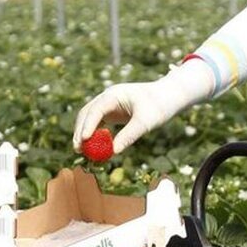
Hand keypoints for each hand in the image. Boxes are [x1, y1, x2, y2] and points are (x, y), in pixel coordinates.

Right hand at [72, 60, 211, 154]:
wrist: (169, 96)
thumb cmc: (160, 106)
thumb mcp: (146, 122)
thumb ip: (130, 135)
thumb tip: (114, 151)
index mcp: (114, 94)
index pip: (96, 109)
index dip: (88, 125)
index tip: (83, 140)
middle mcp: (108, 97)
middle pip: (87, 113)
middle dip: (80, 131)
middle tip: (77, 149)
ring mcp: (109, 104)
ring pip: (90, 118)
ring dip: (84, 133)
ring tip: (80, 151)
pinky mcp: (112, 112)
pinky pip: (98, 123)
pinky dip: (94, 134)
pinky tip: (93, 147)